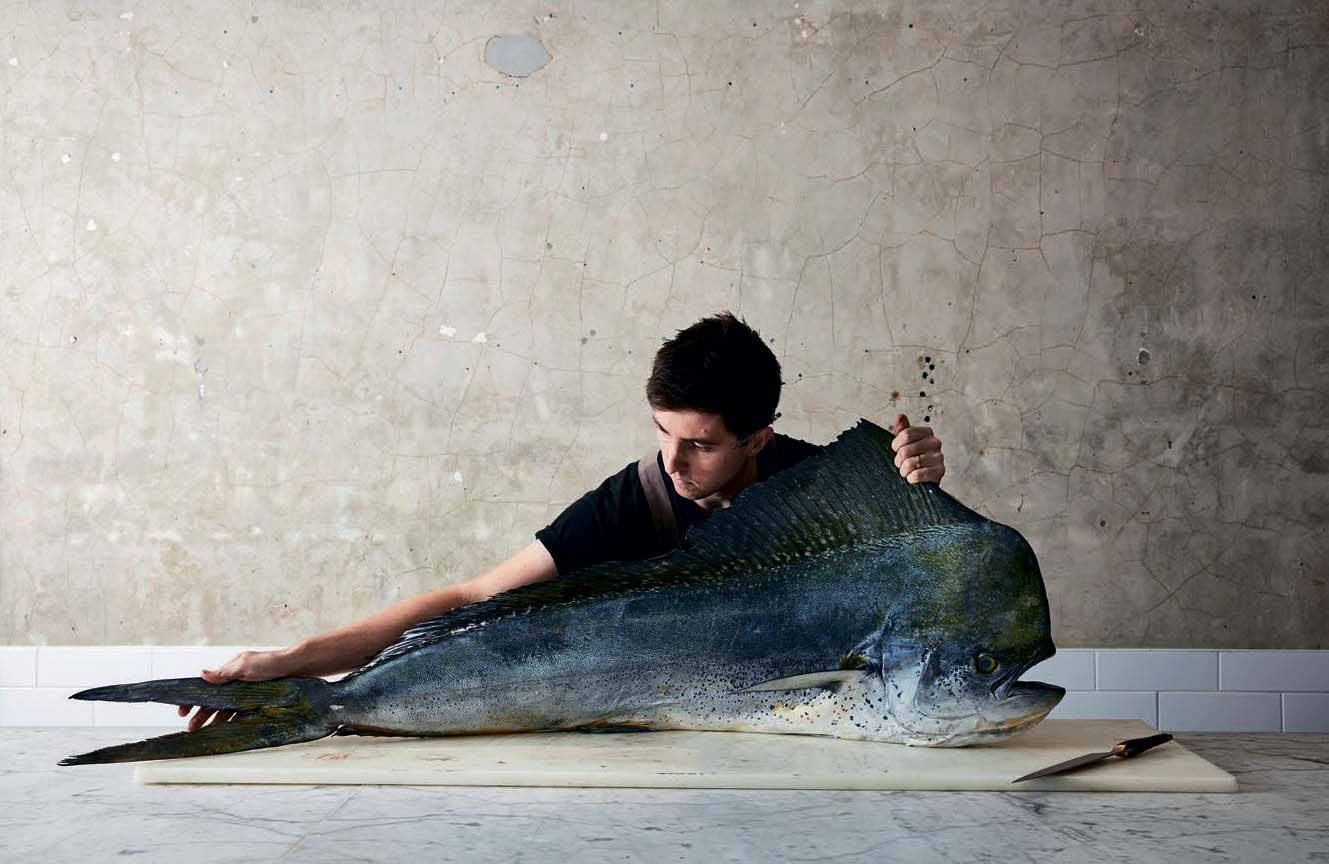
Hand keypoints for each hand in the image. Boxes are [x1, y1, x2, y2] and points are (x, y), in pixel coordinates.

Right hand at [178, 648, 294, 732]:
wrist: (298, 667)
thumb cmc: (272, 663)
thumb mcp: (245, 666)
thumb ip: (224, 673)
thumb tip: (202, 674)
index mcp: (230, 671)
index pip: (206, 686)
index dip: (193, 698)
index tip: (182, 711)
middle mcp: (237, 682)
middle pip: (214, 700)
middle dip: (200, 714)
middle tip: (190, 728)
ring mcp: (247, 692)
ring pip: (225, 709)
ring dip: (214, 720)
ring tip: (204, 732)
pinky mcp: (258, 701)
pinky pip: (241, 714)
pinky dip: (232, 722)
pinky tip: (225, 731)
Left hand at [890, 413, 944, 484]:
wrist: (923, 480)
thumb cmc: (913, 460)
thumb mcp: (905, 443)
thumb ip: (902, 429)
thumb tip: (900, 416)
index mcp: (927, 433)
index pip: (906, 434)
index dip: (896, 445)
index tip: (896, 450)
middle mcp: (935, 443)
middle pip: (906, 449)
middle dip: (898, 460)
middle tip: (901, 464)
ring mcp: (938, 457)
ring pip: (910, 463)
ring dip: (904, 470)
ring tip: (906, 471)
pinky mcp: (939, 471)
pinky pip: (918, 474)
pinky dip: (911, 478)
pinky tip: (913, 478)